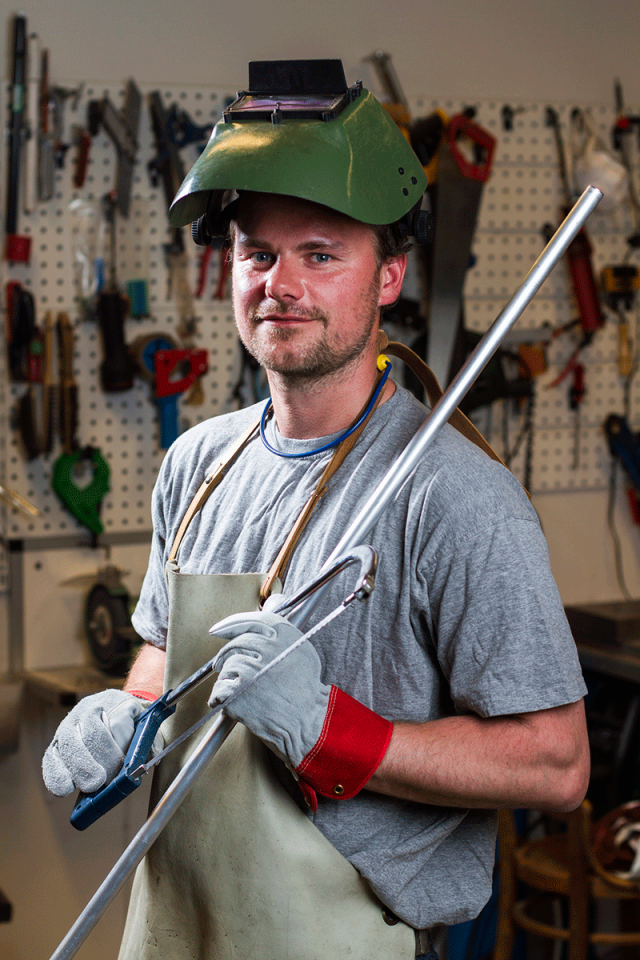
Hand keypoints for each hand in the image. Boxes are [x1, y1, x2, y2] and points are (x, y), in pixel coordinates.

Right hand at [42, 689, 162, 796]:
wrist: (118, 707)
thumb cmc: (134, 722)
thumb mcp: (148, 725)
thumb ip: (150, 741)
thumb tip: (144, 762)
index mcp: (116, 701)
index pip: (117, 722)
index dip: (119, 746)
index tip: (123, 765)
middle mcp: (90, 708)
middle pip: (91, 732)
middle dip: (98, 759)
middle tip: (102, 781)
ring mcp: (70, 723)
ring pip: (69, 743)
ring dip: (79, 768)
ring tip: (89, 787)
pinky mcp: (57, 740)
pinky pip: (52, 756)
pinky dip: (56, 773)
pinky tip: (65, 788)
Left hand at [209, 610, 329, 768]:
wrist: (307, 721)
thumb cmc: (305, 690)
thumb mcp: (301, 651)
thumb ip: (280, 634)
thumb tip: (257, 621)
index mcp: (284, 636)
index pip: (251, 621)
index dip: (231, 624)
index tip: (219, 630)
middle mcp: (268, 650)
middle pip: (236, 643)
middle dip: (224, 654)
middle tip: (219, 664)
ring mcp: (252, 671)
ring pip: (228, 666)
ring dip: (227, 678)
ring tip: (239, 691)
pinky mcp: (239, 693)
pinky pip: (220, 688)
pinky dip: (220, 697)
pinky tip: (229, 702)